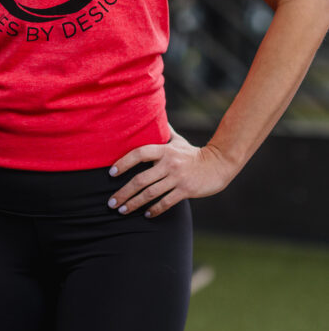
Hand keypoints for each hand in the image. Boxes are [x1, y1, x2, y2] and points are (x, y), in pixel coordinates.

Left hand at [107, 127, 237, 218]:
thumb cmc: (193, 153)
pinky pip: (166, 202)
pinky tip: (145, 214)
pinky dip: (154, 210)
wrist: (218, 164)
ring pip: (150, 194)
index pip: (139, 154)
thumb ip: (163, 132)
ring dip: (133, 204)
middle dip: (123, 193)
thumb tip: (151, 116)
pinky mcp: (186, 190)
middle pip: (140, 179)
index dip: (124, 162)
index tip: (111, 173)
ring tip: (122, 210)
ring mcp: (177, 178)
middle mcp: (169, 164)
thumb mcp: (178, 140)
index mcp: (164, 150)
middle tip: (111, 202)